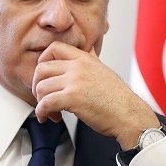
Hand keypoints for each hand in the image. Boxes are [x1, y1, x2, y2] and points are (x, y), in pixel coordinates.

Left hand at [31, 41, 159, 149]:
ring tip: (49, 112)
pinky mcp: (72, 98)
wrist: (129, 115)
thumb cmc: (118, 98)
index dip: (42, 61)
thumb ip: (92, 60)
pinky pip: (46, 103)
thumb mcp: (104, 71)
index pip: (53, 48)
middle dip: (37, 85)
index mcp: (85, 58)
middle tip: (42, 97)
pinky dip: (41, 112)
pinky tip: (47, 117)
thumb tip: (90, 50)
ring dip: (40, 102)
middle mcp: (78, 67)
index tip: (44, 76)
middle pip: (41, 68)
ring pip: (41, 87)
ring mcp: (75, 81)